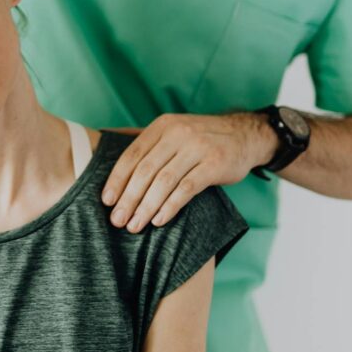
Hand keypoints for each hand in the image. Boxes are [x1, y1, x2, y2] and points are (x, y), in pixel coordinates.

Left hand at [101, 113, 275, 232]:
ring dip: (146, 206)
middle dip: (128, 198)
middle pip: (145, 170)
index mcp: (163, 126)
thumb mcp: (174, 129)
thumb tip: (106, 140)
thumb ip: (146, 139)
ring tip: (135, 225)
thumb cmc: (202, 138)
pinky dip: (170, 206)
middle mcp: (178, 133)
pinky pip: (186, 189)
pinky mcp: (215, 164)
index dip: (117, 179)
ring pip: (164, 181)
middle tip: (118, 220)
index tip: (107, 201)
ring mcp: (197, 148)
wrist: (246, 135)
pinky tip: (158, 220)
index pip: (132, 154)